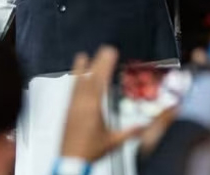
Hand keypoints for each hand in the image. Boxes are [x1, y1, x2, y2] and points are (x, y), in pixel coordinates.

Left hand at [60, 46, 159, 161]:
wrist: (70, 161)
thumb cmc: (89, 151)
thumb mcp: (113, 141)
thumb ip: (129, 132)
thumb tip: (143, 126)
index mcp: (93, 108)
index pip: (100, 81)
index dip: (105, 65)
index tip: (110, 53)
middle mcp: (80, 104)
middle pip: (89, 78)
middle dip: (96, 62)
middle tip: (103, 49)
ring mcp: (72, 107)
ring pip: (77, 83)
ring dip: (81, 68)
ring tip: (83, 56)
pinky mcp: (67, 111)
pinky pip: (71, 91)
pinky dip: (74, 81)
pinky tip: (75, 78)